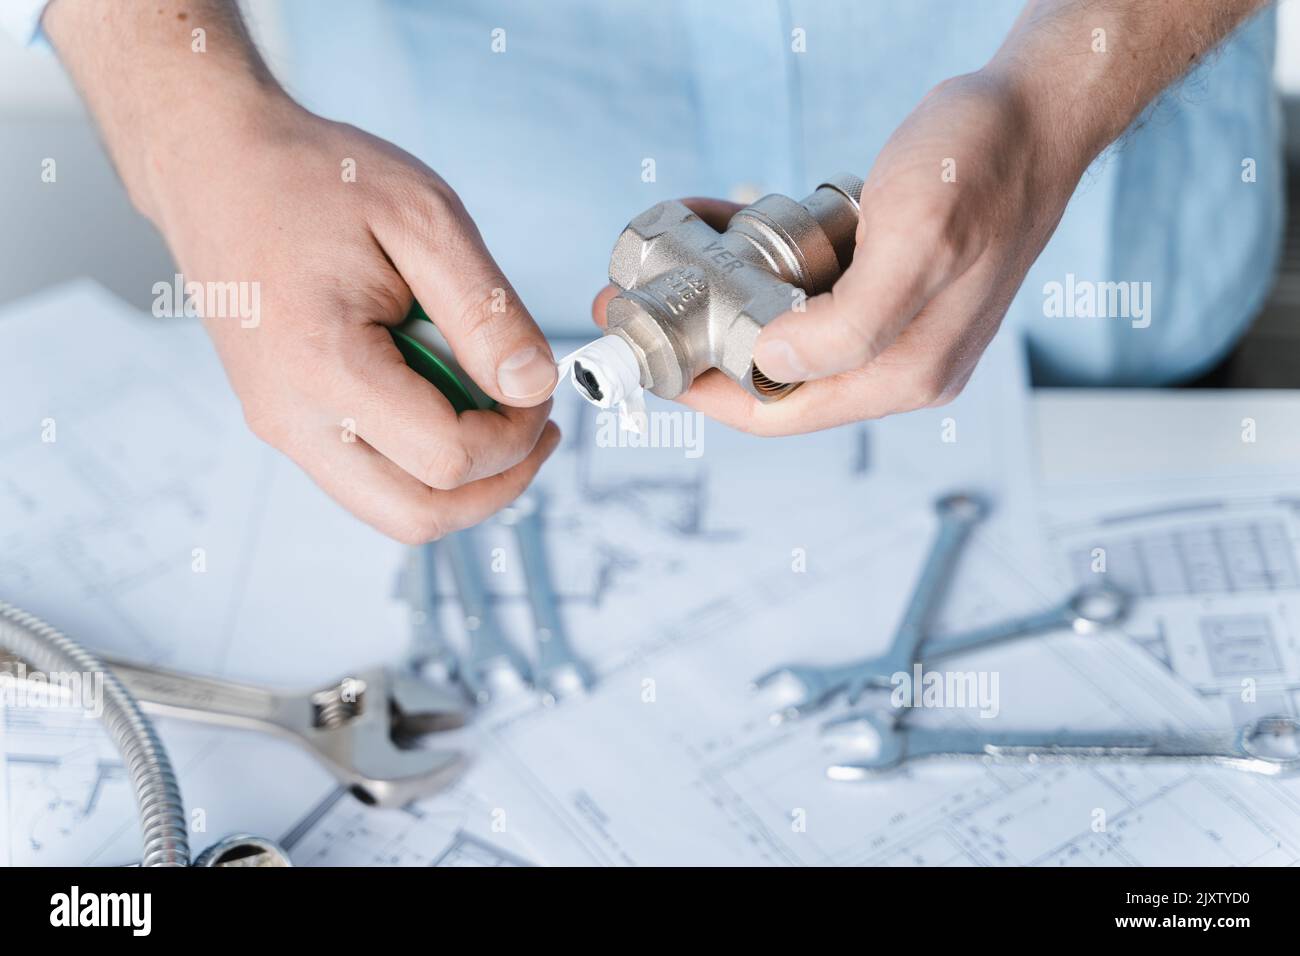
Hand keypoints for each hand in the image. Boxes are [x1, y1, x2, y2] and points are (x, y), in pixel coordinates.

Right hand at [152, 98, 559, 540]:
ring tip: (500, 418)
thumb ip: (486, 312)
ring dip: (462, 483)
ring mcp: (282, 427)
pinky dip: (424, 463)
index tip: (537, 387)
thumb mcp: (424, 219)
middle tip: (535, 428)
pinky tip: (450, 404)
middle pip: (419, 517)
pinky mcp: (286, 422)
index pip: (446, 459)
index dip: (513, 437)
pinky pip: (370, 479)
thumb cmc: (316, 179)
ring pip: (393, 512)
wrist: (216, 166)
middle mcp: (291, 416)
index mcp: (322, 364)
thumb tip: (534, 387)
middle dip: (498, 484)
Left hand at [596, 71, 1083, 434]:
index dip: (708, 395)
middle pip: (776, 380)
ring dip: (727, 303)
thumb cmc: (986, 168)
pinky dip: (762, 267)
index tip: (652, 361)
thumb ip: (849, 326)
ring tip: (675, 261)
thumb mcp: (918, 243)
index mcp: (904, 372)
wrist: (1035, 111)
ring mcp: (894, 325)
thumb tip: (774, 367)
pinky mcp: (888, 285)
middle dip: (705, 346)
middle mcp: (898, 361)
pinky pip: (806, 292)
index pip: (780, 414)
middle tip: (643, 305)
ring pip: (784, 334)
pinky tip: (726, 228)